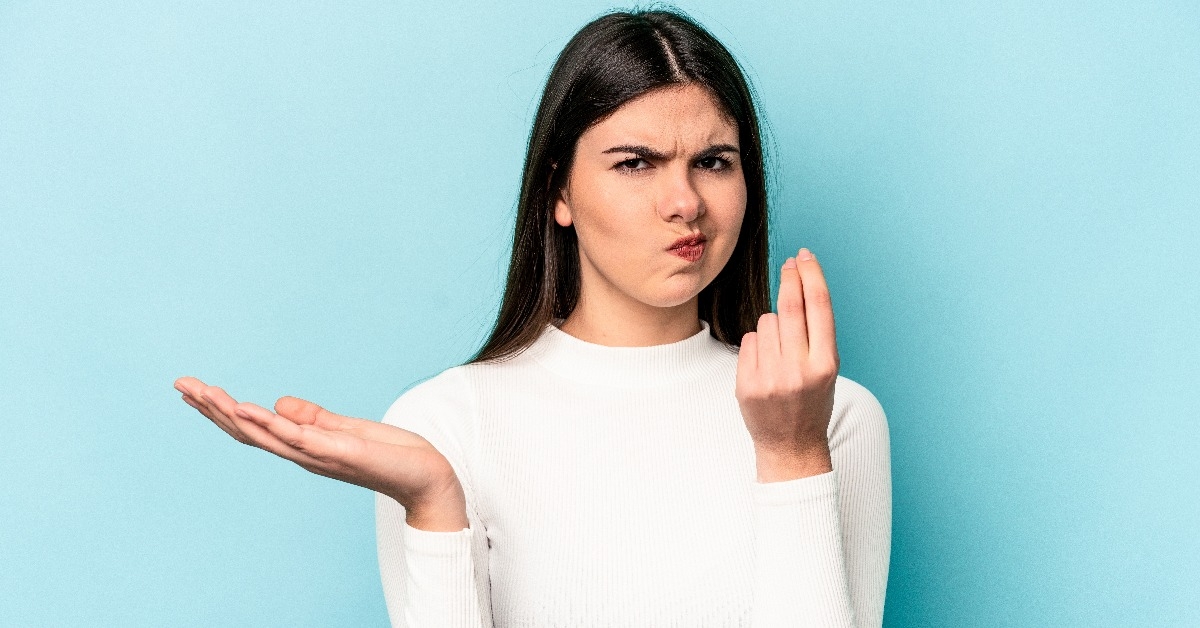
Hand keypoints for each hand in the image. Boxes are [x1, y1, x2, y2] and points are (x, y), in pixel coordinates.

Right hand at [173, 376, 465, 524]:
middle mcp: (303, 454)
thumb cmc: (390, 455)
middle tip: (181, 385)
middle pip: (248, 432)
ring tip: (205, 392)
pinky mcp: (339, 452)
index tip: (191, 391)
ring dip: (233, 413)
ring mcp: (319, 455)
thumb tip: (278, 403)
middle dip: (212, 410)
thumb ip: (313, 418)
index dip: (220, 411)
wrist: (426, 478)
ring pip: (266, 434)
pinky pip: (299, 437)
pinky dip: (272, 424)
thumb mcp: (346, 429)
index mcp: (303, 446)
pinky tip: (250, 409)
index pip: (253, 429)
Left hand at [735, 248, 839, 476]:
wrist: (791, 446)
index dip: (811, 275)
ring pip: (767, 321)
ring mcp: (770, 378)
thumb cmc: (812, 400)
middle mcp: (799, 370)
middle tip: (789, 263)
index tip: (804, 256)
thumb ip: (816, 333)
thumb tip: (799, 283)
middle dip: (790, 278)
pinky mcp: (747, 385)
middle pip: (790, 305)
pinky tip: (765, 365)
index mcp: (826, 364)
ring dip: (773, 324)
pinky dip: (757, 345)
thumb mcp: (826, 369)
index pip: (818, 306)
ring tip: (781, 352)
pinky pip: (749, 341)